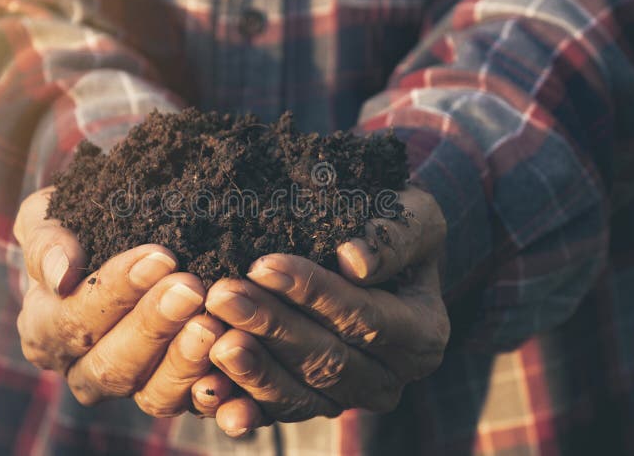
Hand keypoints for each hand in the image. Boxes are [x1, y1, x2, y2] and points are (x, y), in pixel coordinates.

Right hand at [13, 187, 234, 416]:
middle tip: (191, 288)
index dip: (116, 291)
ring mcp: (130, 389)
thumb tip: (60, 275)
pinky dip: (211, 391)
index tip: (159, 257)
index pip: (74, 320)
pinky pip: (191, 405)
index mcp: (45, 332)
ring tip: (212, 323)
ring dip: (184, 361)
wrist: (119, 238)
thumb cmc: (78, 227)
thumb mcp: (49, 218)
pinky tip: (230, 369)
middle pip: (113, 364)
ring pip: (152, 394)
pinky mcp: (172, 396)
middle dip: (154, 325)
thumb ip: (46, 242)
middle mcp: (83, 370)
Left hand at [204, 185, 449, 435]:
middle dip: (271, 327)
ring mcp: (348, 399)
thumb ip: (394, 237)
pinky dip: (242, 406)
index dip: (314, 294)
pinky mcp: (311, 406)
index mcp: (421, 335)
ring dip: (252, 369)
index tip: (265, 265)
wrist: (375, 255)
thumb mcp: (413, 217)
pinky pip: (275, 414)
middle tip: (223, 294)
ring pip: (299, 395)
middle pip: (327, 360)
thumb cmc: (394, 226)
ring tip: (212, 336)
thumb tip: (355, 260)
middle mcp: (388, 378)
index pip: (366, 319)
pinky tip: (212, 393)